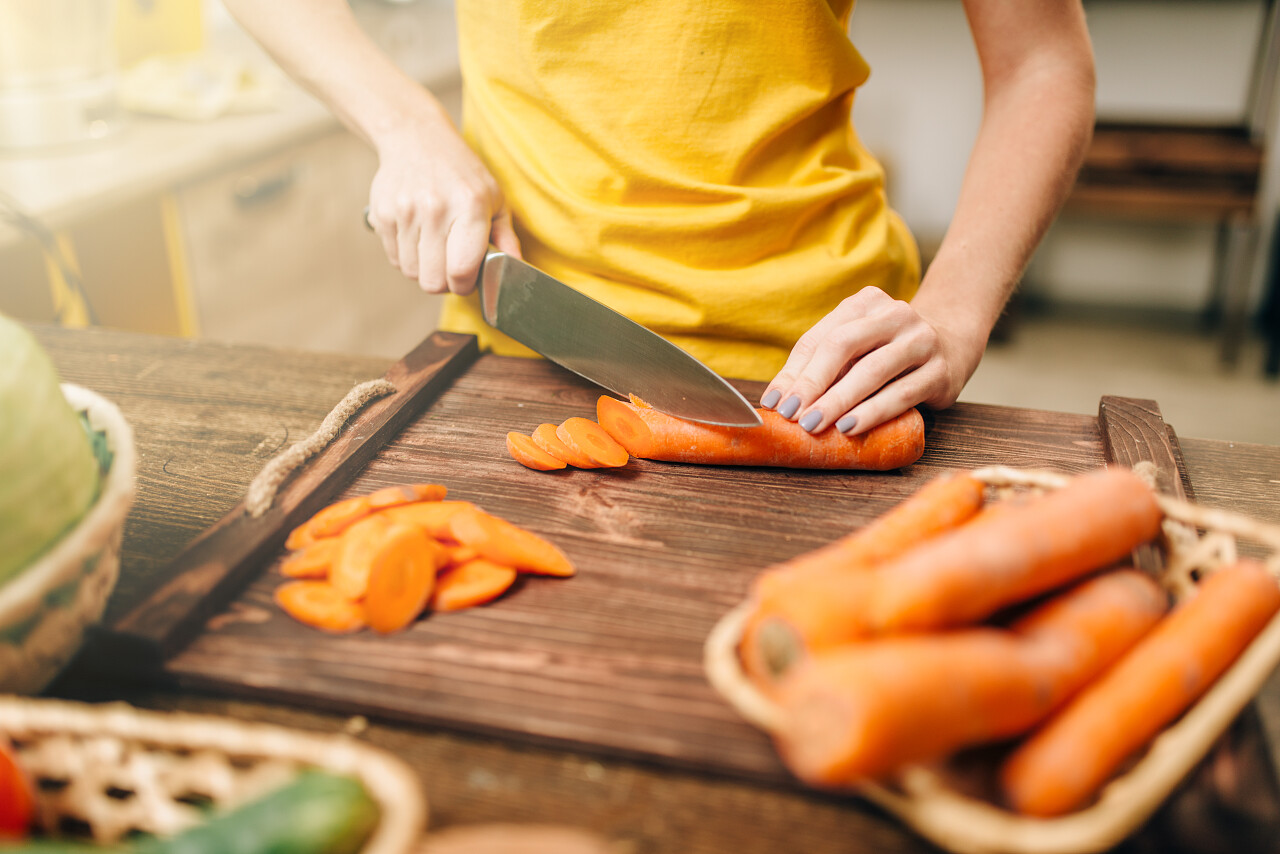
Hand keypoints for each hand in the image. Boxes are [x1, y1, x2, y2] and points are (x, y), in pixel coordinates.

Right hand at [365, 125, 520, 294]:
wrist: (416, 138)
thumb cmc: (460, 172)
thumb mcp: (493, 196)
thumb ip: (506, 235)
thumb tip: (518, 266)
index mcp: (469, 206)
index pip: (461, 270)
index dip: (465, 285)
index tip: (468, 279)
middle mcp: (435, 209)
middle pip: (433, 281)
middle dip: (444, 282)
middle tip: (450, 266)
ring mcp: (404, 212)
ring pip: (411, 272)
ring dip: (424, 269)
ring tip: (434, 247)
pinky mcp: (381, 214)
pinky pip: (394, 259)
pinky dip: (406, 256)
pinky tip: (417, 237)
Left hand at [759, 287, 979, 435]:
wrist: (953, 344)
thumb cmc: (888, 351)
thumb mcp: (856, 349)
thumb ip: (820, 367)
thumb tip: (778, 399)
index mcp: (865, 304)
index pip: (820, 338)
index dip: (794, 372)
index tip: (775, 403)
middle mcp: (894, 314)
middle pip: (843, 346)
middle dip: (812, 383)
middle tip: (792, 415)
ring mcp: (921, 340)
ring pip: (872, 370)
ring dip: (839, 401)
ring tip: (814, 424)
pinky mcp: (940, 371)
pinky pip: (901, 394)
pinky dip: (872, 412)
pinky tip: (850, 427)